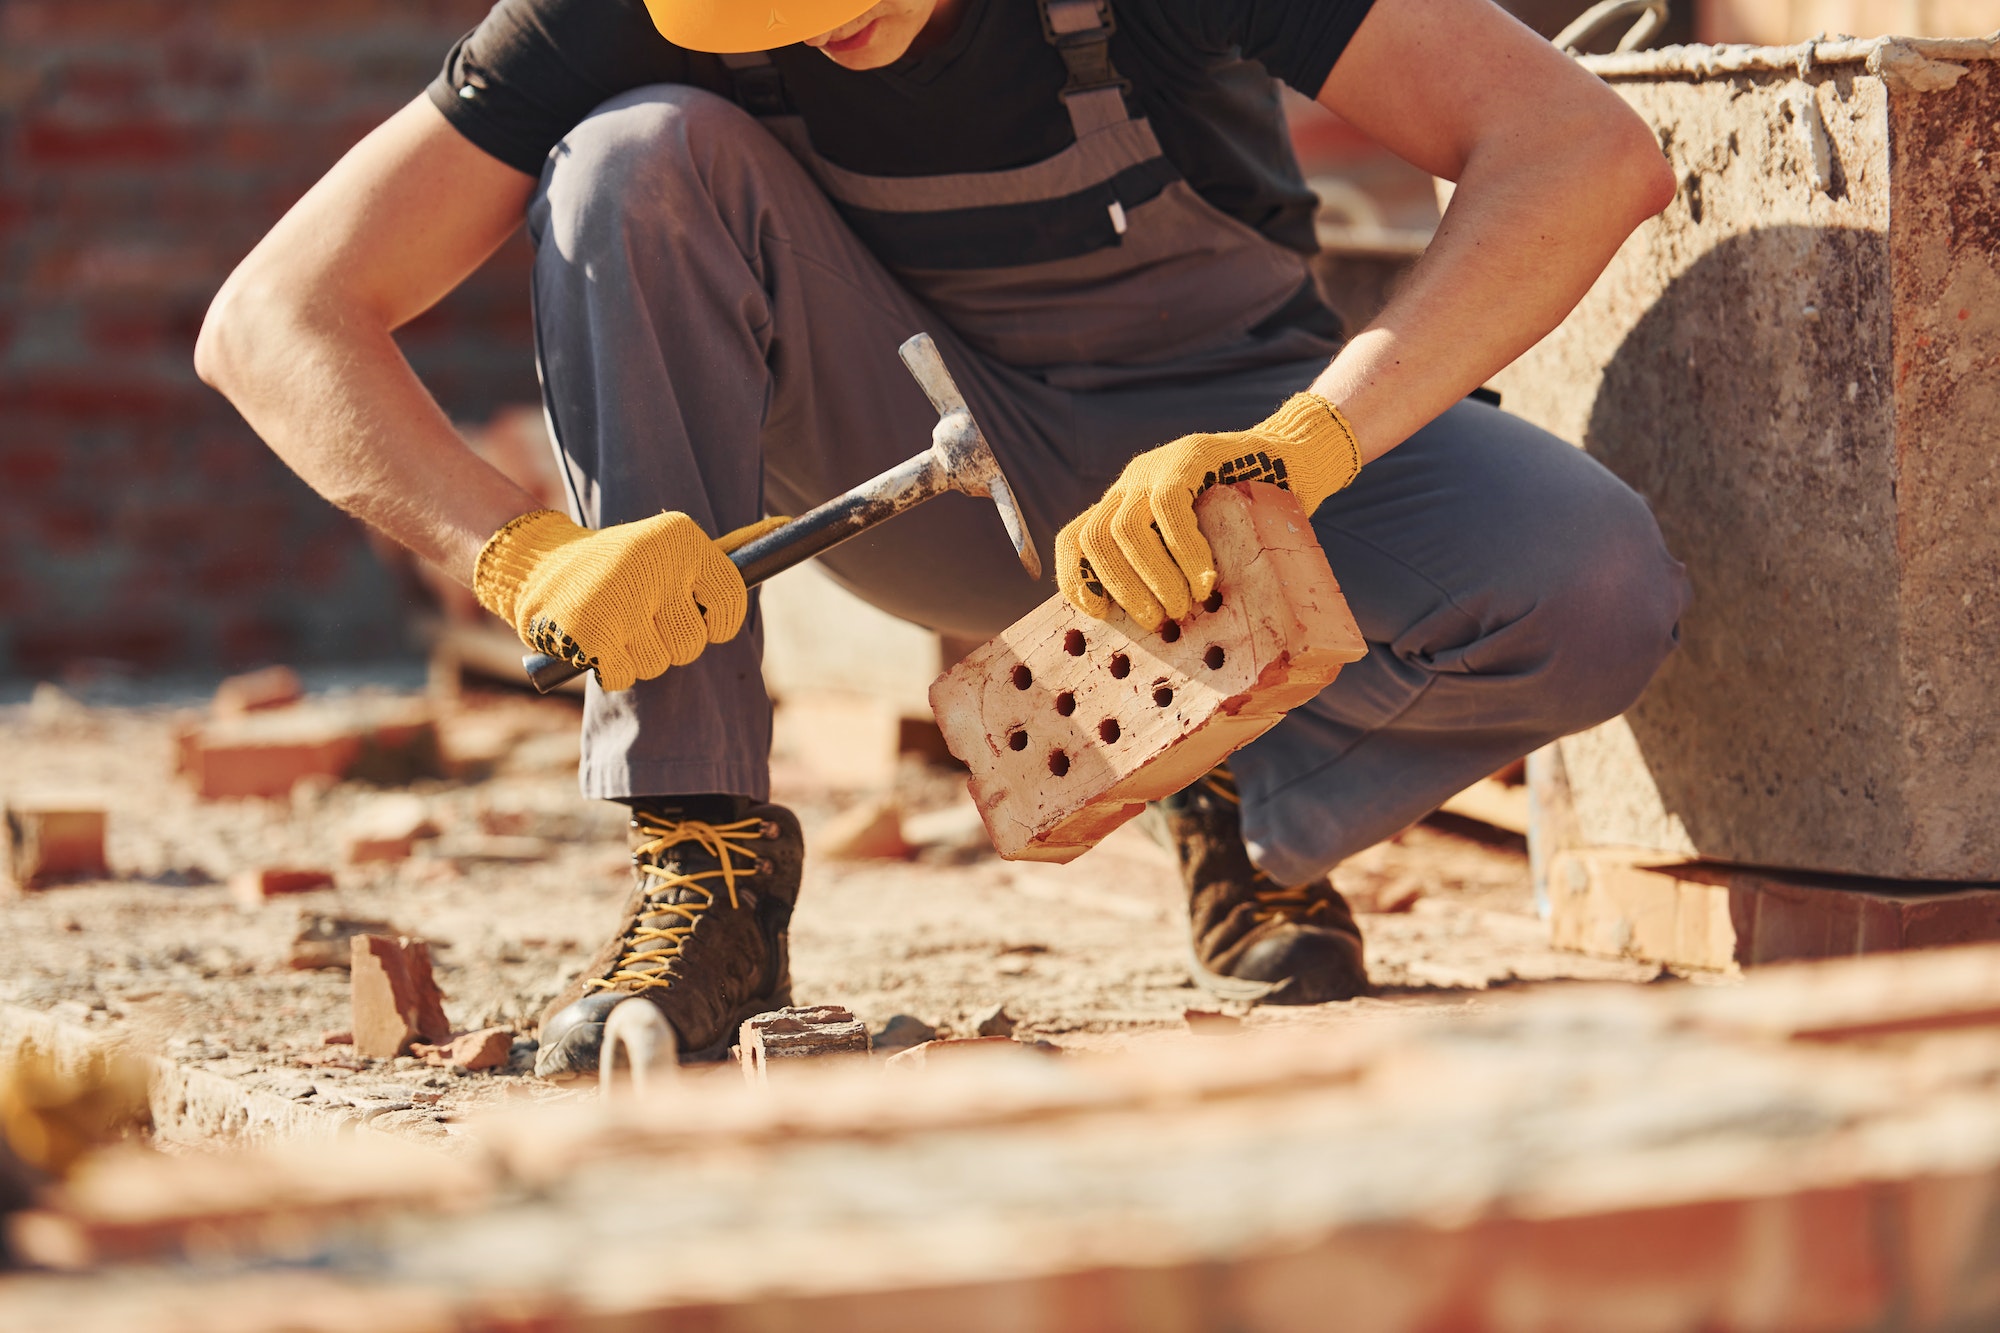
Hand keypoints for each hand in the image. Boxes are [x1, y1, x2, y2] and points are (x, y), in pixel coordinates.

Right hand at [474, 510, 785, 690]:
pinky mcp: (588, 632)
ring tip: (616, 625)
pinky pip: (624, 676)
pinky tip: (596, 639)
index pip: (732, 599)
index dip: (719, 622)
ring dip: (639, 656)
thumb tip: (784, 522)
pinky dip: (612, 668)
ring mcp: (619, 599)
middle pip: (693, 643)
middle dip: (671, 642)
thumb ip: (725, 548)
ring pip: (659, 664)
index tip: (701, 619)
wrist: (538, 564)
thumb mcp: (669, 546)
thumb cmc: (619, 563)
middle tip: (642, 618)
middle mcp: (653, 564)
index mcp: (679, 538)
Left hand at [1054, 393, 1361, 627]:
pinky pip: (1170, 508)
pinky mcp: (1189, 457)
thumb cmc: (1251, 522)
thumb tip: (1162, 632)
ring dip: (1152, 578)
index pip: (1073, 539)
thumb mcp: (1201, 548)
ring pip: (1124, 528)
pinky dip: (1184, 552)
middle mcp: (1132, 483)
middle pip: (1093, 538)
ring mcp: (1157, 467)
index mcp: (1124, 506)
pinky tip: (1204, 579)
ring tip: (1183, 607)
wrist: (1297, 462)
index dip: (1076, 580)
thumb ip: (1173, 572)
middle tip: (1157, 622)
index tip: (1102, 615)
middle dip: (1121, 589)